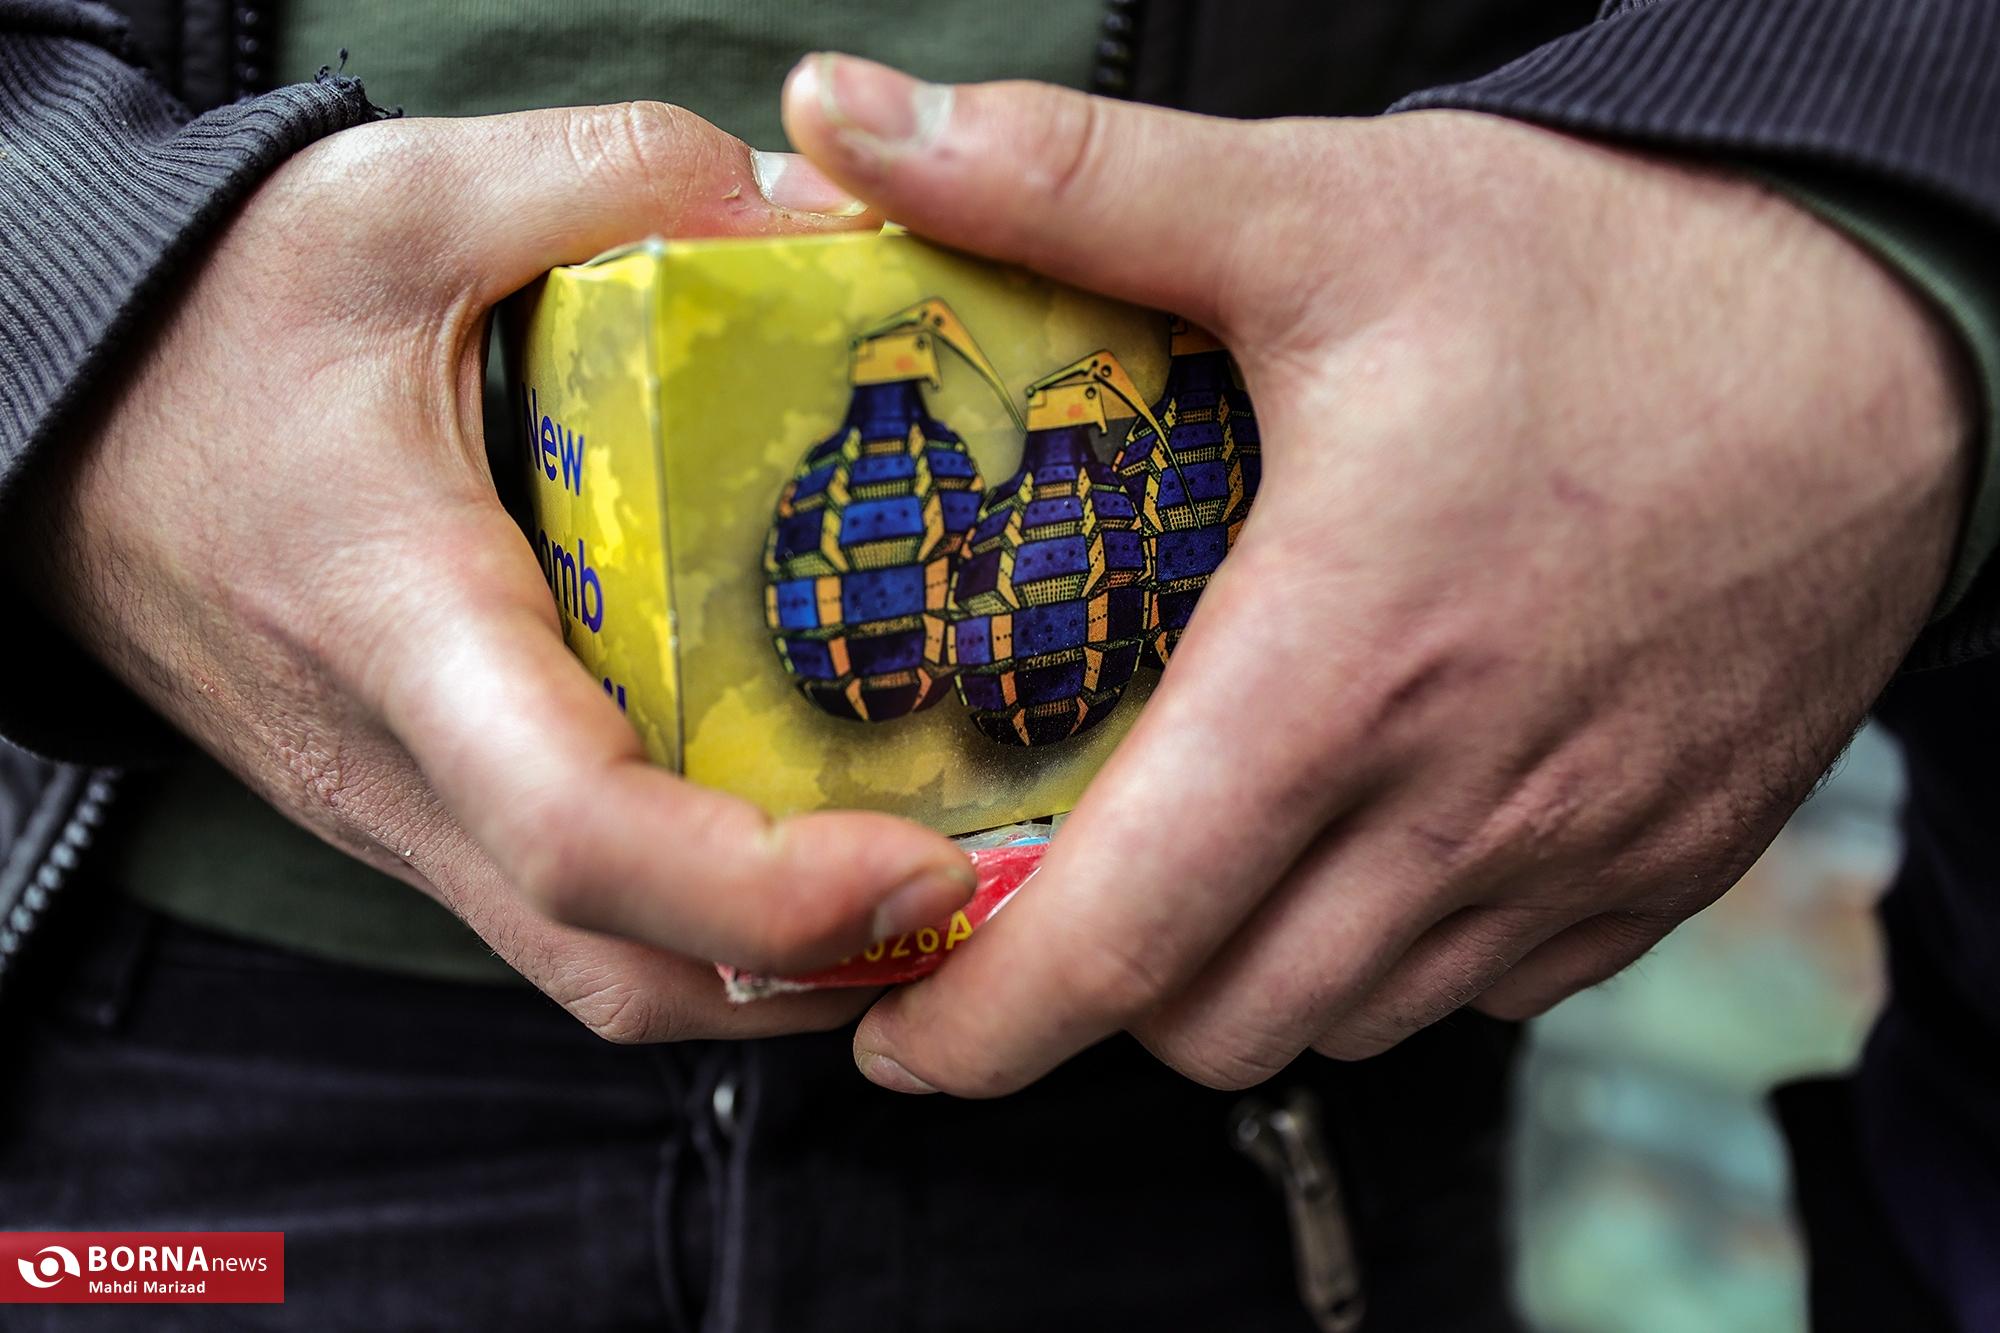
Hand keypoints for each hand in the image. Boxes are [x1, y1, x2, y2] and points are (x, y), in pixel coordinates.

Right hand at [20, 103, 977, 1040]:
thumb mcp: (398, 203)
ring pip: (609, 974)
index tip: (925, 864)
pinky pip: (584, 926)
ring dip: (782, 972)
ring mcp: (413, 820)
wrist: (69, 426)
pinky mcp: (431, 816)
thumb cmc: (214, 328)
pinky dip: (717, 932)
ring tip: (936, 890)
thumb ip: (614, 181)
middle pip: (622, 963)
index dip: (764, 891)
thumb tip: (814, 222)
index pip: (578, 832)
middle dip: (821, 968)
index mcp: (403, 631)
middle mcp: (407, 774)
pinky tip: (818, 847)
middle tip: (988, 892)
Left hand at [780, 55, 1972, 1092]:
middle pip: (1213, 1017)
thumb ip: (1066, 183)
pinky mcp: (1654, 878)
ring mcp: (1569, 862)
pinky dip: (1377, 956)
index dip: (983, 1021)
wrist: (1879, 344)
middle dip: (1094, 989)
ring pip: (1337, 1021)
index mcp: (1343, 669)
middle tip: (1039, 893)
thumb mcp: (1319, 210)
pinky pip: (1472, 994)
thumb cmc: (1601, 283)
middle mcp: (1458, 805)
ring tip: (1191, 859)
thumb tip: (843, 110)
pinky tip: (1353, 835)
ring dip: (1235, 974)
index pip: (1125, 934)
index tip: (895, 1044)